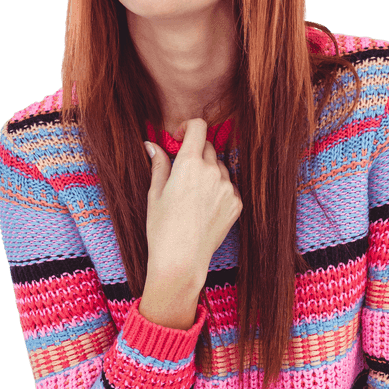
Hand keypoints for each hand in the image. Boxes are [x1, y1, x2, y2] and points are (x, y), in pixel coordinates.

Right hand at [144, 118, 242, 287]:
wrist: (181, 261)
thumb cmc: (162, 228)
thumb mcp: (155, 193)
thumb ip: (158, 164)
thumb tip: (152, 144)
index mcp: (189, 164)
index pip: (198, 127)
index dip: (187, 127)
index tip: (179, 138)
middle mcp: (212, 172)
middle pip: (208, 146)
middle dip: (195, 151)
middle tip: (181, 170)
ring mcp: (228, 188)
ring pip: (220, 167)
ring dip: (207, 171)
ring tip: (191, 194)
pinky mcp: (236, 204)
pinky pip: (228, 186)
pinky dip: (218, 189)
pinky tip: (203, 207)